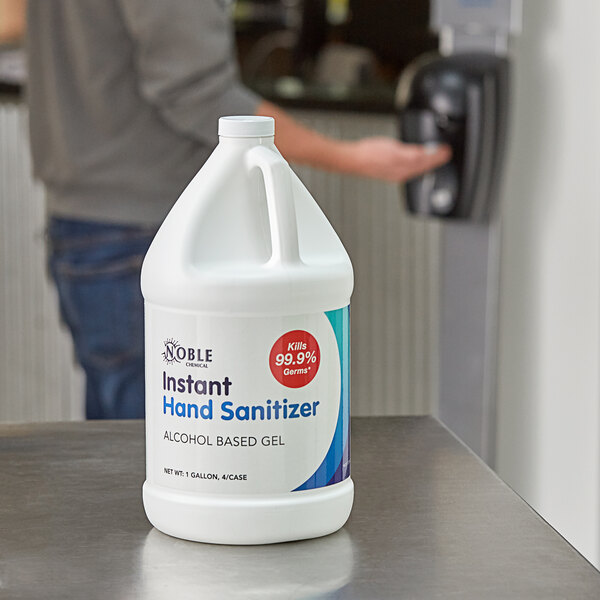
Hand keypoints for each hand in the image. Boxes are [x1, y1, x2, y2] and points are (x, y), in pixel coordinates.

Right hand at [337, 137, 451, 182]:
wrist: (353, 160)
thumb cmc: (370, 155)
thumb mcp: (394, 150)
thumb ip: (411, 153)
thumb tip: (426, 154)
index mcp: (405, 169)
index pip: (427, 163)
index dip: (438, 156)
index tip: (447, 151)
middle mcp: (401, 172)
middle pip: (423, 167)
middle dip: (435, 161)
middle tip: (445, 154)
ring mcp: (394, 172)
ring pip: (416, 168)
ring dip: (426, 163)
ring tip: (434, 157)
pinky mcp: (388, 169)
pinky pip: (407, 168)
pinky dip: (415, 163)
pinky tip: (413, 160)